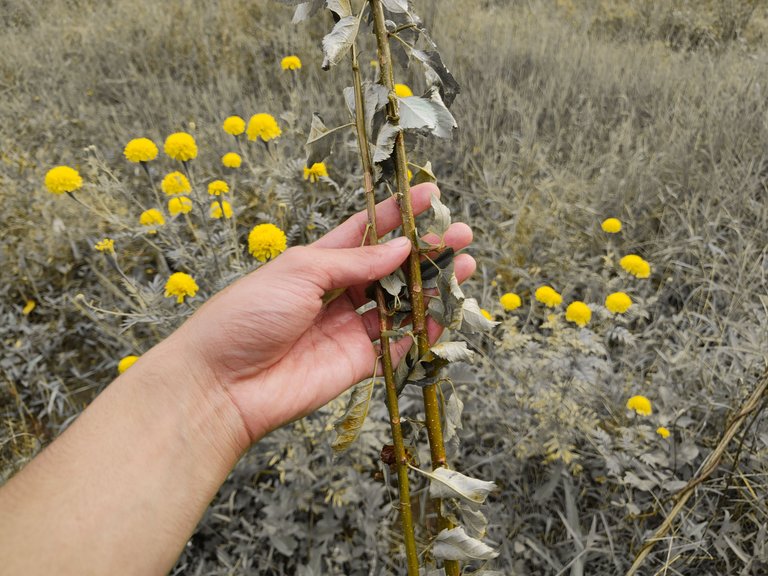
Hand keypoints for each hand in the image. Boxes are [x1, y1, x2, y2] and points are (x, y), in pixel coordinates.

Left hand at [177, 183, 474, 443]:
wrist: (221, 384)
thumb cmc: (248, 315)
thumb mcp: (300, 271)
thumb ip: (355, 261)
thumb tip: (401, 247)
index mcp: (318, 263)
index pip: (366, 232)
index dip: (398, 213)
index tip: (430, 194)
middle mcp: (337, 294)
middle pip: (391, 268)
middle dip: (426, 251)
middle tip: (460, 234)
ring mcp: (349, 330)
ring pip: (401, 304)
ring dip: (433, 287)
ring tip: (464, 266)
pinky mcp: (358, 364)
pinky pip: (399, 345)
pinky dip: (424, 331)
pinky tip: (447, 311)